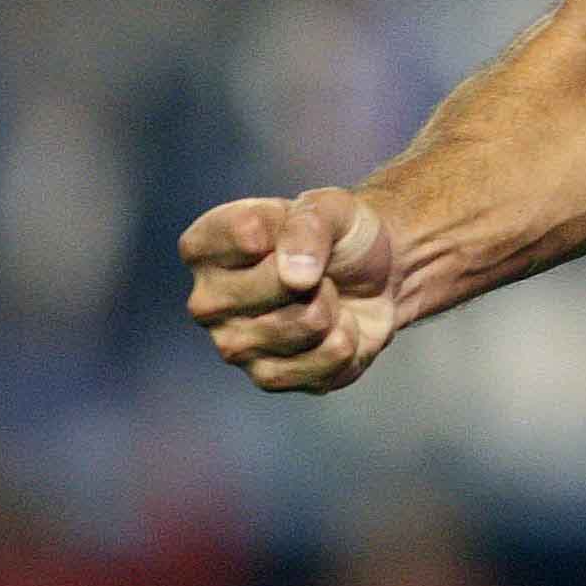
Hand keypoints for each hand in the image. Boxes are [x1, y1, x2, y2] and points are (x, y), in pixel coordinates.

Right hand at [180, 188, 402, 394]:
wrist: (380, 275)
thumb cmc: (340, 235)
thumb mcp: (330, 207)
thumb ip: (307, 226)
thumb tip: (294, 278)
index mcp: (205, 249)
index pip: (246, 235)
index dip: (288, 230)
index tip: (293, 225)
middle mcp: (208, 301)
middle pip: (276, 285)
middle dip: (316, 273)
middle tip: (316, 271)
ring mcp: (234, 345)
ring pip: (305, 324)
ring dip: (333, 306)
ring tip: (325, 296)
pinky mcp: (270, 377)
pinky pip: (322, 363)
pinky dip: (345, 341)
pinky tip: (335, 327)